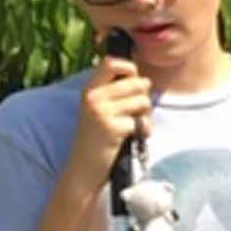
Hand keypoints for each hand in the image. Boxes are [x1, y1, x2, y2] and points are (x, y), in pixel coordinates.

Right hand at [73, 49, 151, 172]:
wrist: (85, 167)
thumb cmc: (99, 137)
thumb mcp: (102, 110)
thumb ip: (118, 93)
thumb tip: (146, 80)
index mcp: (90, 89)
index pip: (110, 63)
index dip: (129, 67)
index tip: (134, 78)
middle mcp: (93, 97)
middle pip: (137, 82)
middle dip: (144, 97)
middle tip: (136, 112)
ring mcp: (101, 112)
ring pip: (143, 101)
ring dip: (145, 115)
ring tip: (134, 125)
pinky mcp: (111, 128)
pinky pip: (141, 121)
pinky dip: (143, 131)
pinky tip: (133, 138)